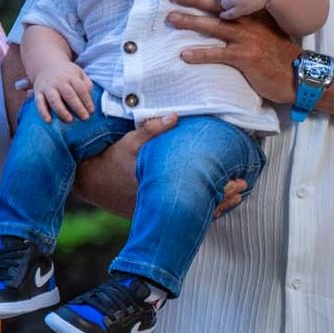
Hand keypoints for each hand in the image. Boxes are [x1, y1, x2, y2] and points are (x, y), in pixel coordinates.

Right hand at [33, 62, 94, 123]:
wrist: (47, 65)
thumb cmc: (67, 73)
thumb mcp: (79, 73)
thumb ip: (86, 84)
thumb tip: (89, 98)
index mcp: (71, 76)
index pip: (81, 89)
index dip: (87, 100)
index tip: (91, 111)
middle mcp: (59, 81)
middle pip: (69, 94)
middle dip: (77, 107)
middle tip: (84, 117)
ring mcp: (47, 87)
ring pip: (54, 100)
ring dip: (62, 111)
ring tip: (69, 120)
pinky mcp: (38, 92)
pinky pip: (39, 103)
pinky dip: (43, 112)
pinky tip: (49, 121)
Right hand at [70, 112, 250, 219]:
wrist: (91, 181)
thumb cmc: (112, 159)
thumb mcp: (129, 142)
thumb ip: (150, 129)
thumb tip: (173, 115)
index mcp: (160, 187)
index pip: (199, 192)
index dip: (222, 189)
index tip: (238, 181)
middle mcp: (160, 205)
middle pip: (200, 206)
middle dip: (224, 198)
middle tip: (242, 187)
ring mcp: (156, 212)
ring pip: (192, 215)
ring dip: (214, 206)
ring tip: (234, 198)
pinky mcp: (152, 215)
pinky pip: (179, 217)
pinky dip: (197, 211)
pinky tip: (211, 205)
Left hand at [170, 0, 296, 104]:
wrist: (296, 74)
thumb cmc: (279, 52)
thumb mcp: (268, 29)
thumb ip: (252, 18)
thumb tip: (234, 12)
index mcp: (253, 13)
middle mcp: (248, 22)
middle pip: (217, 6)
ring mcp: (246, 39)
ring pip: (214, 26)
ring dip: (191, 21)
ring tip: (172, 18)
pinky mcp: (244, 57)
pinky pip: (218, 54)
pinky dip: (200, 54)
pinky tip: (184, 55)